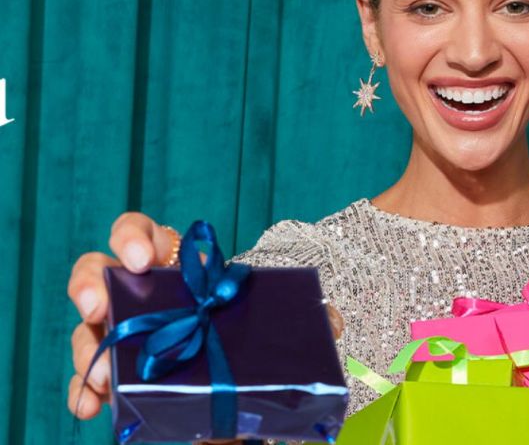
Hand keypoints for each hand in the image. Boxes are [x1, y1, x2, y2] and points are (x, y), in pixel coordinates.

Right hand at [67, 213, 345, 418]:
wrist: (252, 402)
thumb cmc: (259, 348)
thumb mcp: (285, 329)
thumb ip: (310, 320)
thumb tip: (332, 322)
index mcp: (182, 273)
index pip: (147, 236)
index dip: (135, 236)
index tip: (144, 259)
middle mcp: (147, 300)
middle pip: (100, 273)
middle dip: (91, 283)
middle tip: (99, 307)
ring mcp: (129, 340)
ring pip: (89, 330)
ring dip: (88, 349)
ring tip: (102, 378)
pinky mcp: (125, 382)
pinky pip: (91, 382)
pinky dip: (82, 391)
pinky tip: (88, 406)